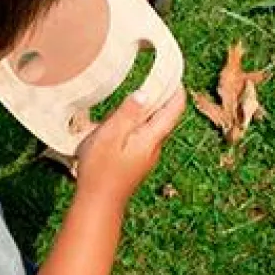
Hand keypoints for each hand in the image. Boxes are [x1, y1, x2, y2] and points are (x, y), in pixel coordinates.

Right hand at [74, 85, 186, 208]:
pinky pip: (141, 136)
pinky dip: (136, 123)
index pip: (174, 108)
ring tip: (131, 96)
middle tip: (151, 74)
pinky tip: (119, 123)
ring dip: (145, 110)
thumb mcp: (111, 136)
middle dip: (160, 95)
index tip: (171, 70)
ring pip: (152, 125)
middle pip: (164, 115)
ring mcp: (147, 155)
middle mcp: (155, 146)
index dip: (175, 87)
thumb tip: (145, 93)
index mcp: (152, 137)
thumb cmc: (101, 170)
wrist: (99, 204)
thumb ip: (128, 114)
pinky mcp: (137, 161)